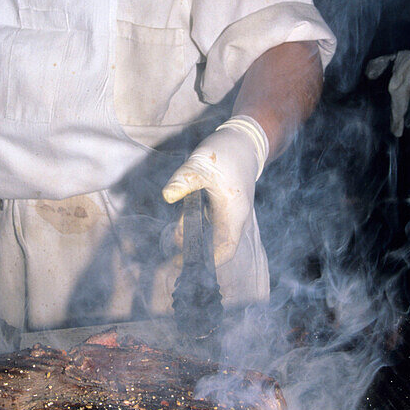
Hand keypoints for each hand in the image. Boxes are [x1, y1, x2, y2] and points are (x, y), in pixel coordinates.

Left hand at [162, 116, 268, 264]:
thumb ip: (184, 180)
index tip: (183, 267)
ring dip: (190, 241)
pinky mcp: (220, 209)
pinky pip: (206, 227)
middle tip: (170, 261)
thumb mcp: (202, 164)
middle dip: (194, 255)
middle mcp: (233, 219)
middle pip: (215, 248)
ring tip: (172, 245)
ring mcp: (227, 215)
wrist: (243, 143)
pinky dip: (192, 230)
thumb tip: (167, 196)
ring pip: (209, 237)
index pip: (224, 251)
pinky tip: (178, 228)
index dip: (205, 263)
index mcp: (233, 214)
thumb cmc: (226, 154)